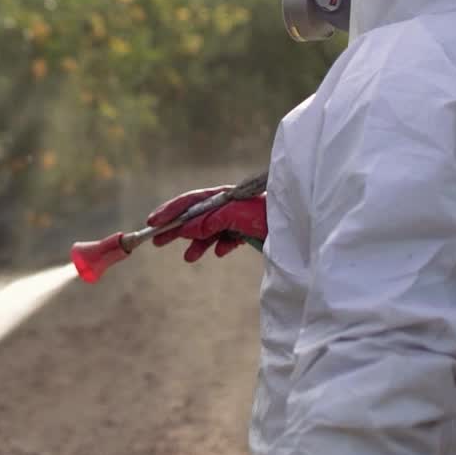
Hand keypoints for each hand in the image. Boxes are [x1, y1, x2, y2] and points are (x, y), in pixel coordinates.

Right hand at [146, 186, 266, 261]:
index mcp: (225, 197)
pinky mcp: (250, 231)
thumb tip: (187, 228)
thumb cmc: (271, 214)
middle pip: (196, 216)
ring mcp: (239, 218)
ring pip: (211, 231)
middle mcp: (229, 205)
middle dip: (177, 229)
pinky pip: (228, 239)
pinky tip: (219, 252)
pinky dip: (220, 246)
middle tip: (158, 241)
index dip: (171, 212)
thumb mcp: (238, 216)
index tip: (153, 223)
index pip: (191, 202)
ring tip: (189, 257)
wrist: (302, 225)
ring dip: (198, 243)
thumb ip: (211, 220)